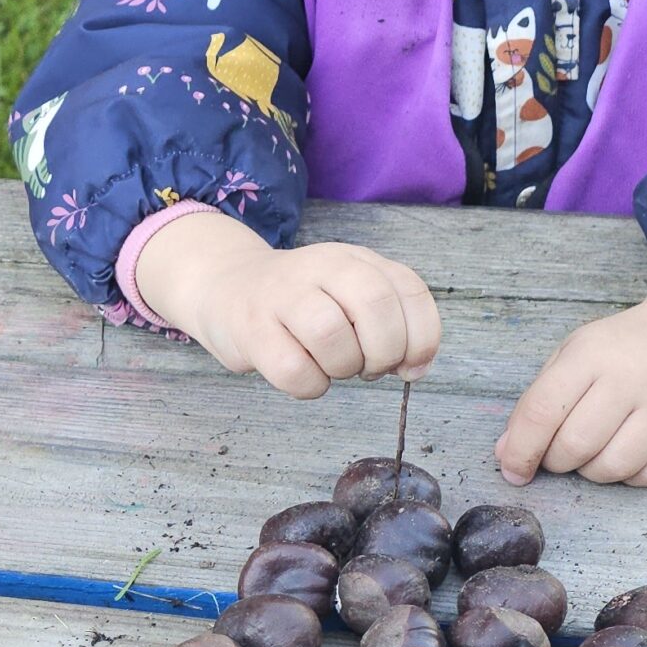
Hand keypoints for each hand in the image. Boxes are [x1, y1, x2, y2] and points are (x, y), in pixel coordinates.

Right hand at [135, 210, 441, 398]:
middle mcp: (321, 266)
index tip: (410, 366)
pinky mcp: (250, 329)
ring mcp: (282, 295)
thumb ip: (390, 322)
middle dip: (384, 352)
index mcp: (354, 259)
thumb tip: (414, 369)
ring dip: (343, 368)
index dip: (421, 337)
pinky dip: (310, 386)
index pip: (408, 291)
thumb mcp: (348, 296)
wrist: (225, 288)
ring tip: (332, 368)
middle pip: (376, 306)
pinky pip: (294, 370)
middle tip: (369, 369)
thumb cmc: (299, 304)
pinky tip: (305, 378)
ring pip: (332, 336)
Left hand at [496, 239, 646, 485]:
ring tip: (595, 453)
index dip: (520, 451)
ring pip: (615, 466)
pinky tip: (629, 456)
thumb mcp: (570, 357)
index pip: (542, 412)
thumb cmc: (619, 350)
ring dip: (593, 472)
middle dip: (557, 462)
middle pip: (576, 445)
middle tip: (561, 454)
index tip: (514, 470)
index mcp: (591, 355)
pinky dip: (633, 478)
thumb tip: (507, 454)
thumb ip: (535, 403)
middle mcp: (633, 376)